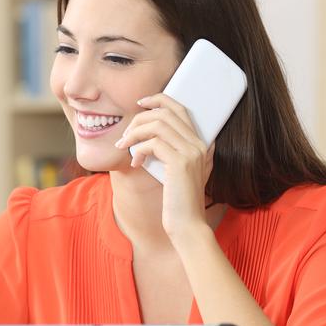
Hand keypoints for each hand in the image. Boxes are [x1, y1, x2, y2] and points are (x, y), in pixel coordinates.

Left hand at [114, 94, 214, 238]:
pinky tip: (135, 162)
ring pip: (157, 124)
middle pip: (166, 112)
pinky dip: (138, 149)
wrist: (187, 225)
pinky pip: (153, 143)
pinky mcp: (180, 163)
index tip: (139, 103)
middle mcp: (199, 144)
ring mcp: (192, 152)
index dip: (159, 100)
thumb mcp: (173, 172)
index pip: (180, 109)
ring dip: (134, 133)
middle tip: (125, 135)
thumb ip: (167, 152)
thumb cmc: (177, 201)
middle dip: (140, 119)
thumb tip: (144, 137)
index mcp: (200, 143)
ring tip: (124, 147)